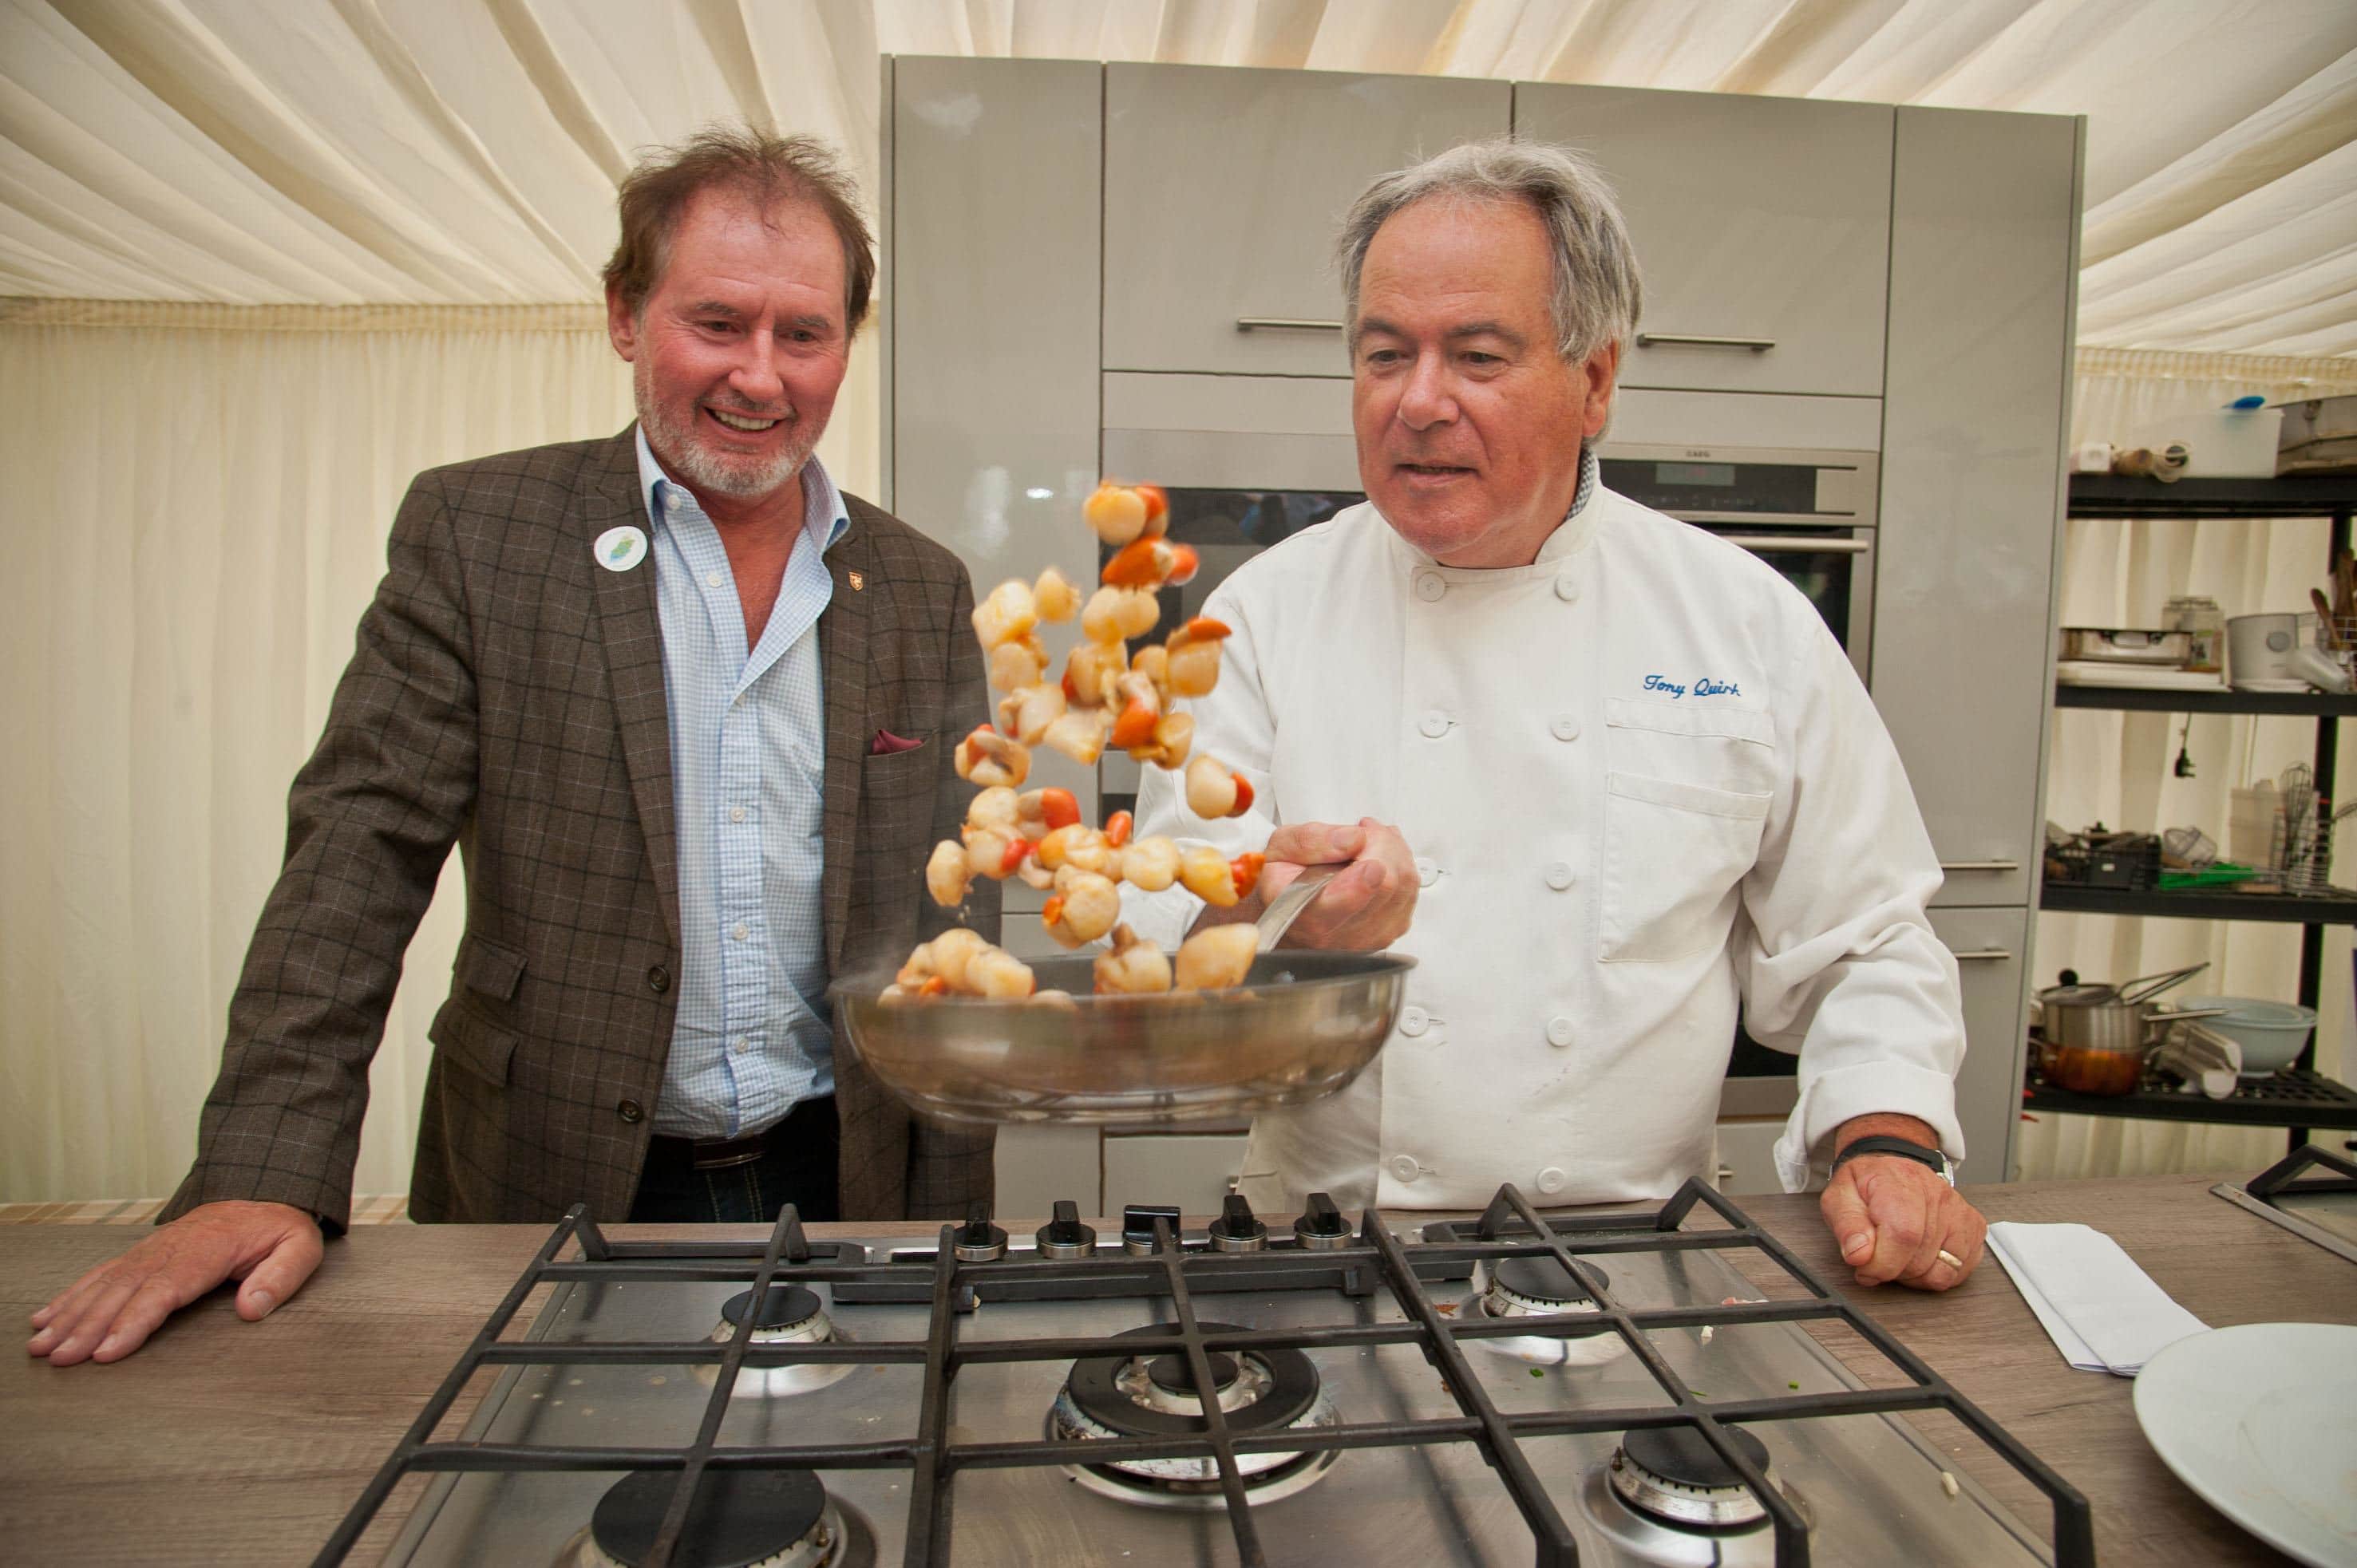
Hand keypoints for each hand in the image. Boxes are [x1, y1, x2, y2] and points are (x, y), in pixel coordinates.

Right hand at [27, 1200, 322, 1365]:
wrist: (264, 1195)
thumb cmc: (280, 1229)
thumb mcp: (299, 1248)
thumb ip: (280, 1278)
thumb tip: (252, 1308)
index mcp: (208, 1249)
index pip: (165, 1289)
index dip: (134, 1321)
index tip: (107, 1350)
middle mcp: (170, 1248)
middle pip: (124, 1291)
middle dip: (88, 1327)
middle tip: (60, 1359)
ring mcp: (151, 1250)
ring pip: (104, 1284)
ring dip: (70, 1316)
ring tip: (41, 1346)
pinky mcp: (141, 1255)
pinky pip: (100, 1275)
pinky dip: (70, 1297)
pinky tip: (45, 1318)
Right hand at [1259, 818, 1417, 949]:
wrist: (1290, 911)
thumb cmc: (1283, 881)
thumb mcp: (1280, 849)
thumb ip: (1310, 841)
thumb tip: (1352, 839)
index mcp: (1307, 915)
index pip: (1345, 902)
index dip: (1362, 878)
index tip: (1365, 850)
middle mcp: (1340, 935)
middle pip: (1386, 885)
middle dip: (1380, 843)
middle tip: (1361, 829)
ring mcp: (1369, 937)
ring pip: (1405, 885)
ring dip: (1393, 851)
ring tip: (1368, 840)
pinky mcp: (1389, 931)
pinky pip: (1411, 891)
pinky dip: (1401, 863)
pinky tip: (1380, 857)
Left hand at [1818, 1124, 1986, 1291]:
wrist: (1893, 1167)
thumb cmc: (1868, 1184)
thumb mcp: (1840, 1196)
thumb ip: (1847, 1226)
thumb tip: (1859, 1255)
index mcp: (1901, 1183)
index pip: (1903, 1236)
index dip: (1881, 1264)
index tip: (1865, 1268)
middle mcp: (1937, 1195)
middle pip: (1920, 1260)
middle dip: (1893, 1271)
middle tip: (1879, 1255)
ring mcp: (1960, 1212)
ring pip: (1942, 1272)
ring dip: (1915, 1276)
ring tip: (1899, 1255)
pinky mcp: (1974, 1228)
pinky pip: (1960, 1272)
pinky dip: (1936, 1273)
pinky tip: (1920, 1256)